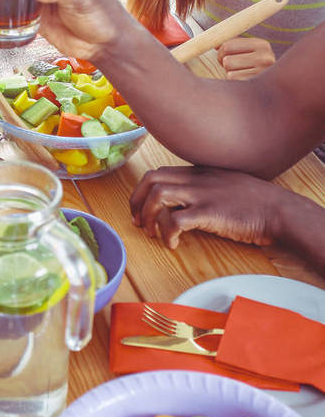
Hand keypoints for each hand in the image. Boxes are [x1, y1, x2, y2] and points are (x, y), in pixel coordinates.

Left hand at [129, 166, 285, 248]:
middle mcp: (197, 179)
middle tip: (137, 222)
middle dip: (136, 202)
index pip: (158, 172)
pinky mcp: (209, 213)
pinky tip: (173, 244)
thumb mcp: (225, 184)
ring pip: (158, 196)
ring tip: (152, 234)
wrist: (280, 210)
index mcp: (199, 172)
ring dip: (148, 217)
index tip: (139, 209)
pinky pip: (175, 219)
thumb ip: (204, 186)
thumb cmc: (256, 202)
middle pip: (151, 180)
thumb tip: (184, 200)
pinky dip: (167, 233)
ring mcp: (202, 194)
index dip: (142, 191)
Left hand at [216, 36, 274, 79]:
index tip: (224, 55)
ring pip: (228, 70)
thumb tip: (215, 44)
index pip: (227, 45)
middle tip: (229, 66)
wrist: (270, 84)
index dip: (221, 51)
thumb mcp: (247, 50)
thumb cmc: (252, 64)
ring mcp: (261, 72)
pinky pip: (232, 79)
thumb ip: (232, 43)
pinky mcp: (255, 84)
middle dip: (224, 63)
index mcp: (262, 45)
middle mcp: (265, 57)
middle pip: (226, 59)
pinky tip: (241, 81)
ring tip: (238, 72)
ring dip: (229, 72)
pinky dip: (233, 80)